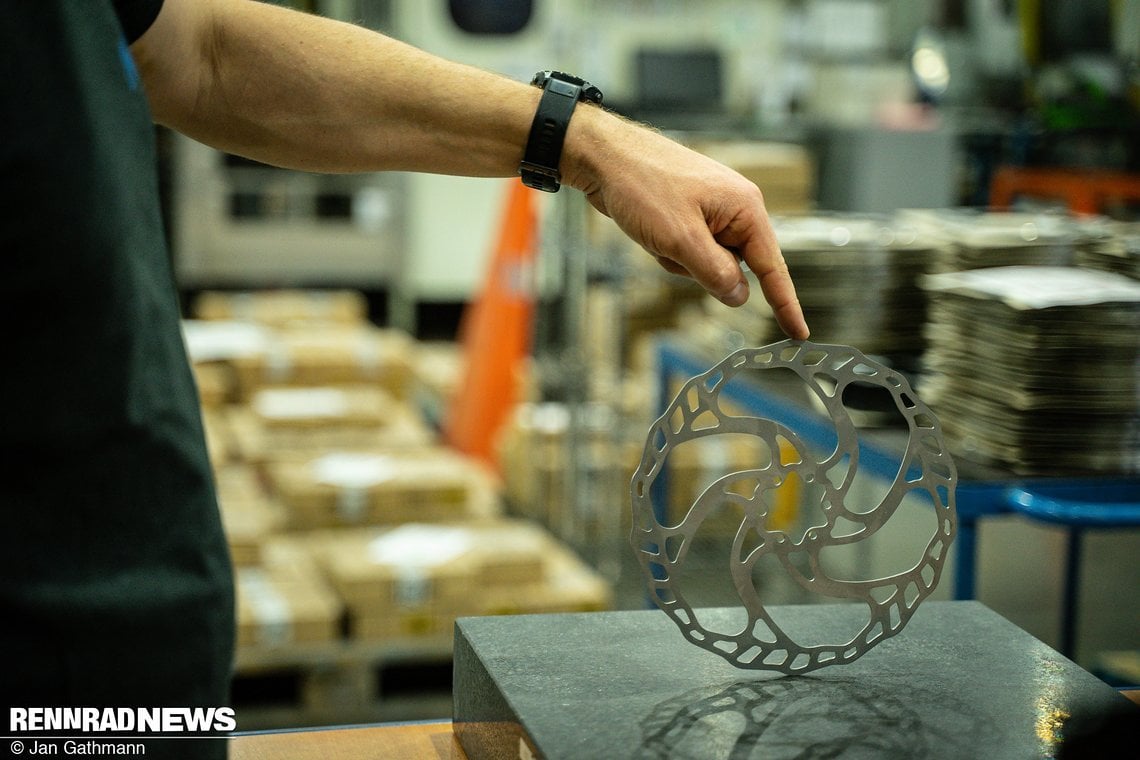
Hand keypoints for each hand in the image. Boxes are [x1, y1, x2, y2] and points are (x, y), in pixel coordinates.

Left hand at [564, 111, 808, 339]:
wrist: (604, 158)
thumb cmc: (643, 186)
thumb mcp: (680, 239)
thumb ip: (714, 273)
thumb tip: (740, 296)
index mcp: (745, 208)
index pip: (773, 267)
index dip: (786, 303)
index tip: (800, 333)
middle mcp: (735, 209)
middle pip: (734, 267)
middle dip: (699, 269)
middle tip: (672, 245)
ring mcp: (712, 212)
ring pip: (707, 263)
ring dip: (679, 260)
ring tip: (656, 232)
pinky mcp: (690, 216)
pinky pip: (688, 252)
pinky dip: (668, 252)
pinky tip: (650, 231)